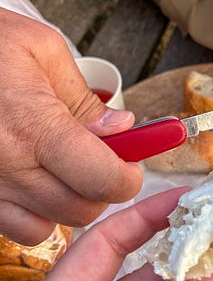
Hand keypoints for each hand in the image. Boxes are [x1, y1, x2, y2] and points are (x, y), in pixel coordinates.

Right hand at [0, 8, 142, 244]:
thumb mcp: (42, 51)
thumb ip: (84, 97)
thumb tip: (121, 129)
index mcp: (33, 124)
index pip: (101, 179)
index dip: (127, 178)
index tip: (131, 167)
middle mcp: (6, 165)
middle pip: (80, 210)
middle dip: (102, 189)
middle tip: (101, 161)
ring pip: (47, 227)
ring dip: (67, 205)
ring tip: (63, 170)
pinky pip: (13, 229)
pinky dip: (33, 214)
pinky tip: (33, 181)